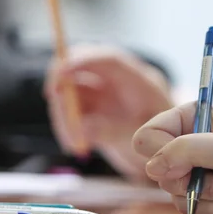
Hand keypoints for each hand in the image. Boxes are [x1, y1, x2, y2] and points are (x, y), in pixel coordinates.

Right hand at [45, 45, 172, 177]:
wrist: (160, 154)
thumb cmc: (160, 143)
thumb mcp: (142, 138)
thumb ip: (113, 131)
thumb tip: (81, 130)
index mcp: (138, 80)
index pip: (109, 59)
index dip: (83, 61)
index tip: (61, 73)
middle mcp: (117, 82)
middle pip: (82, 64)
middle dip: (63, 78)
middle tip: (52, 98)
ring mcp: (102, 94)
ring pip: (70, 90)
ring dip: (63, 112)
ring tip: (73, 143)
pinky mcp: (91, 109)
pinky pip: (70, 111)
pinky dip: (67, 126)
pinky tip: (74, 145)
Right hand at [132, 103, 212, 213]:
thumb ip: (190, 151)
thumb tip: (152, 168)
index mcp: (189, 121)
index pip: (147, 139)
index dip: (162, 155)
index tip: (186, 165)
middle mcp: (186, 150)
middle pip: (163, 176)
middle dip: (207, 186)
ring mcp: (195, 180)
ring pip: (181, 201)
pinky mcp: (206, 206)